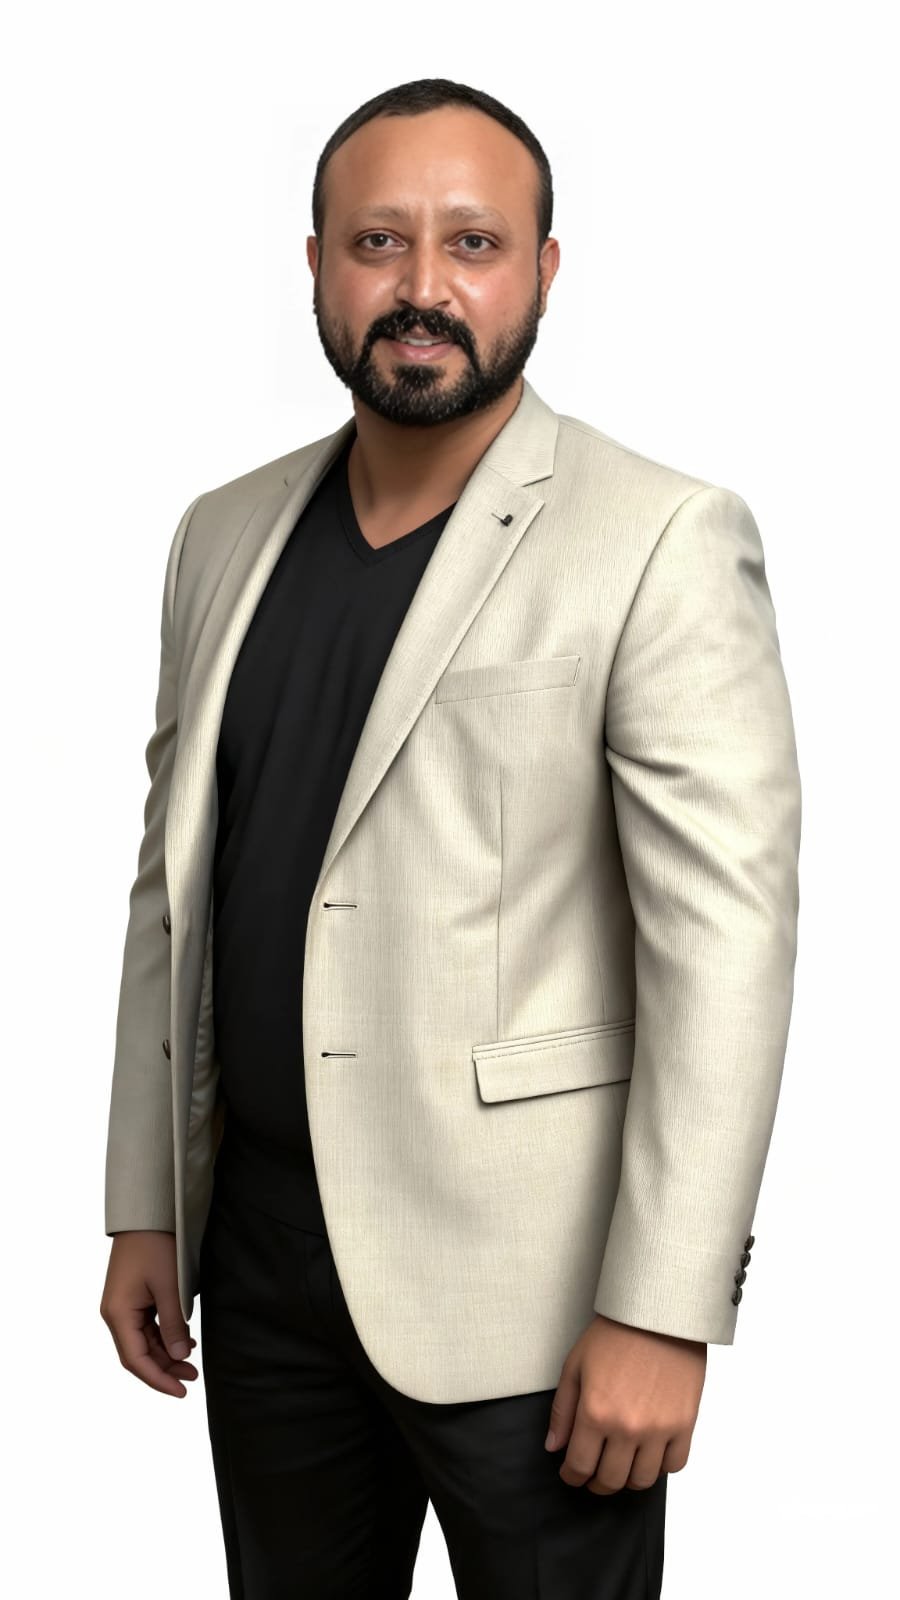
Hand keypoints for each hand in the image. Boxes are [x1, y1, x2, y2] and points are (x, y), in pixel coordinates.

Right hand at [100, 1231, 198, 1397]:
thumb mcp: (170, 1287)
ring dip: (166, 1354)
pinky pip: (146, 1327)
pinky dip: (164, 1337)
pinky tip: (184, 1341)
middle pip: (138, 1354)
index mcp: (118, 1314)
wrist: (147, 1215)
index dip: (158, 1379)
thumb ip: (174, 1324)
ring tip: (192, 1363)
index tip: (181, 1391)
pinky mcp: (132, 1299)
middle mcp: (115, 1314)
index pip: (136, 1360)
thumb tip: (181, 1356)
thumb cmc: (157, 1247)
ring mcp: (122, 1307)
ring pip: (143, 1342)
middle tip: (193, 1377)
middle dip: (165, 1369)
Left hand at [544, 1312, 705, 1492]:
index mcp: (595, 1413)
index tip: (571, 1474)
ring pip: (642, 1480)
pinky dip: (660, 1467)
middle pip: (610, 1480)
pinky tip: (649, 1454)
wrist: (658, 1313)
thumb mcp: (575, 1366)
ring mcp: (659, 1429)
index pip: (580, 1466)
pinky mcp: (685, 1424)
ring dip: (627, 1479)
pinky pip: (674, 1465)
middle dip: (596, 1483)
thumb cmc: (614, 1334)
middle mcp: (627, 1427)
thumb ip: (562, 1411)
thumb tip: (554, 1448)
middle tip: (593, 1476)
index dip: (572, 1476)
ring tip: (621, 1466)